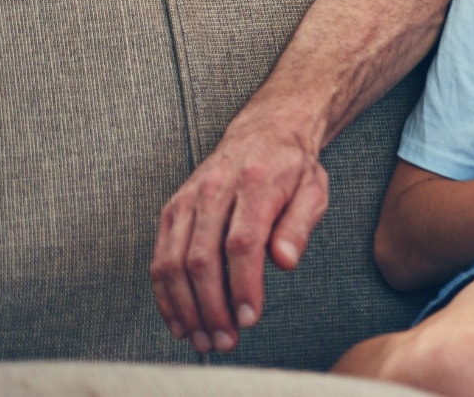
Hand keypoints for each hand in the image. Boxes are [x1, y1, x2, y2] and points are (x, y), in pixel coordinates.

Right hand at [151, 115, 330, 352]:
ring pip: (172, 263)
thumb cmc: (293, 168)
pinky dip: (166, 296)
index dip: (242, 284)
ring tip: (203, 340)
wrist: (264, 132)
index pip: (242, 242)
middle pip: (202, 258)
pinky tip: (181, 321)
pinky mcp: (171, 211)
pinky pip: (159, 259)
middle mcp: (213, 190)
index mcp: (254, 184)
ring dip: (185, 308)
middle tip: (225, 340)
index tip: (249, 318)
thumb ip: (300, 225)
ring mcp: (187, 201)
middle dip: (212, 307)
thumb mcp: (314, 189)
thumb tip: (285, 261)